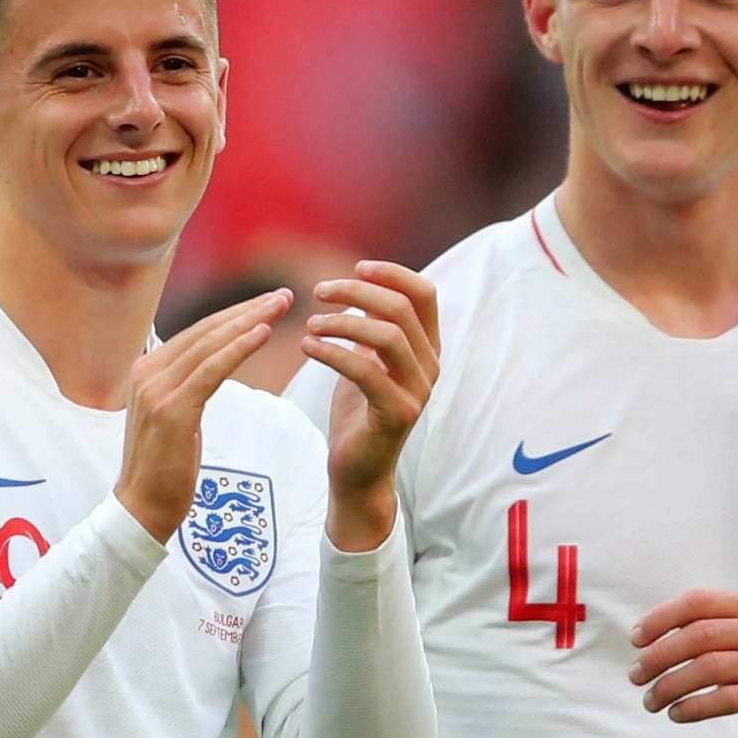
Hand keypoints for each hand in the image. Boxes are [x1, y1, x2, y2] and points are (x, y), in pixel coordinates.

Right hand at [114, 288, 290, 540]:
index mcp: (147, 370)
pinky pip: (212, 371)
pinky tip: (263, 334)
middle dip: (247, 310)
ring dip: (249, 321)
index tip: (266, 303)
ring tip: (280, 306)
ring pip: (211, 344)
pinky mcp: (173, 410)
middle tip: (282, 295)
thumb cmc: (164, 468)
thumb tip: (209, 368)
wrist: (142, 509)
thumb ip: (186, 387)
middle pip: (206, 331)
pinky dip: (239, 349)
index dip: (234, 315)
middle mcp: (147, 372)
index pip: (198, 333)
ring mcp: (156, 390)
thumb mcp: (173, 417)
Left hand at [303, 261, 438, 549]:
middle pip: (402, 310)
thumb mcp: (366, 361)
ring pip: (387, 336)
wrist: (357, 471)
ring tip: (310, 324)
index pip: (424, 295)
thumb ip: (371, 329)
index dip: (393, 274)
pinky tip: (307, 346)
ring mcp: (418, 391)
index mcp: (426, 350)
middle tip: (319, 292)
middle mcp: (430, 368)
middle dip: (357, 292)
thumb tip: (360, 288)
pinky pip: (366, 370)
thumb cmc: (359, 414)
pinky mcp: (397, 413)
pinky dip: (333, 352)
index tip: (357, 266)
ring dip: (342, 322)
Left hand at [629, 590, 737, 737]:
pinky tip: (676, 715)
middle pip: (700, 634)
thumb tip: (646, 640)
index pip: (700, 601)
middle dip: (659, 656)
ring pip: (709, 667)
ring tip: (651, 701)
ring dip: (669, 685)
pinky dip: (694, 707)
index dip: (661, 618)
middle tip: (635, 676)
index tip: (635, 640)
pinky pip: (727, 698)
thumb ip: (708, 635)